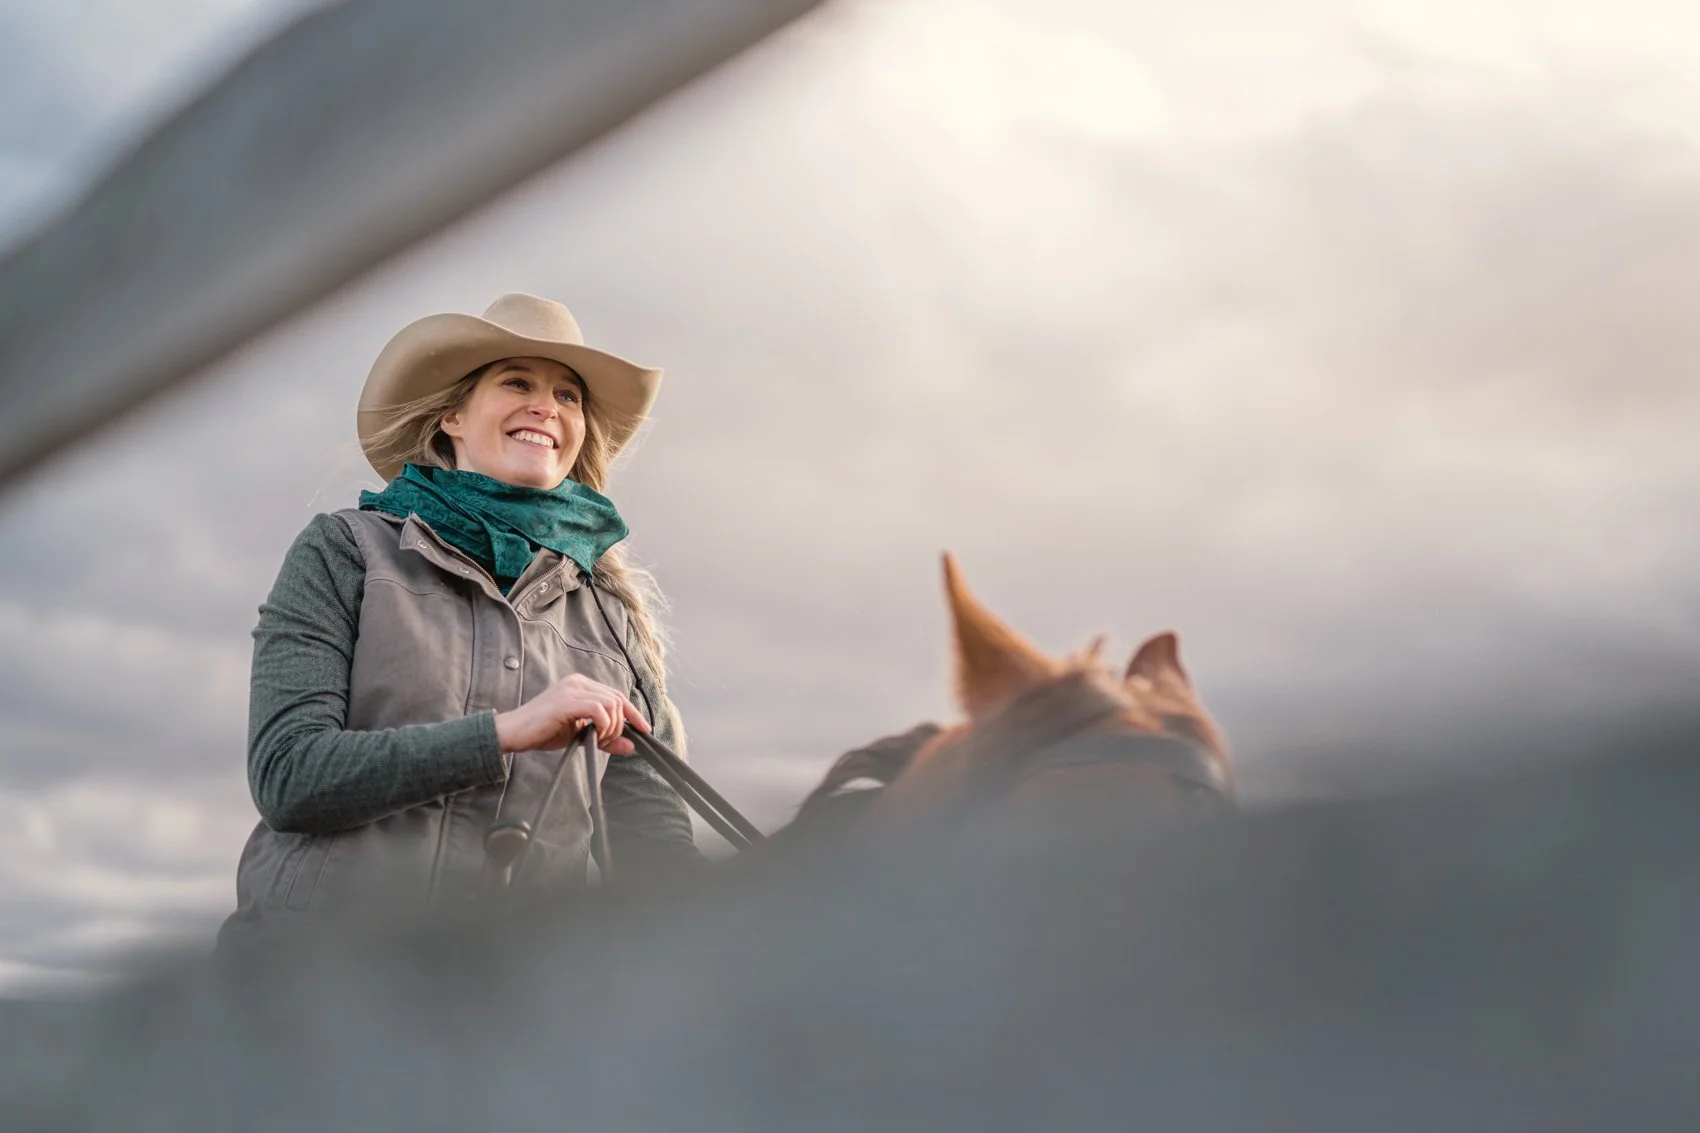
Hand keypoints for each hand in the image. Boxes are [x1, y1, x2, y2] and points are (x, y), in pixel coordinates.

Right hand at [494, 673, 648, 755]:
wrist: (512, 732)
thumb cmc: (542, 732)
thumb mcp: (580, 735)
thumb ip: (605, 738)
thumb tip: (631, 746)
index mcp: (581, 685)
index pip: (617, 695)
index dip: (633, 713)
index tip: (644, 730)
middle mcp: (578, 682)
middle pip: (617, 699)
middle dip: (622, 724)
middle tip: (609, 742)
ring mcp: (572, 689)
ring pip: (611, 704)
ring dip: (611, 727)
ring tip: (598, 740)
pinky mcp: (566, 701)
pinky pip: (599, 709)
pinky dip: (603, 725)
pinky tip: (594, 735)